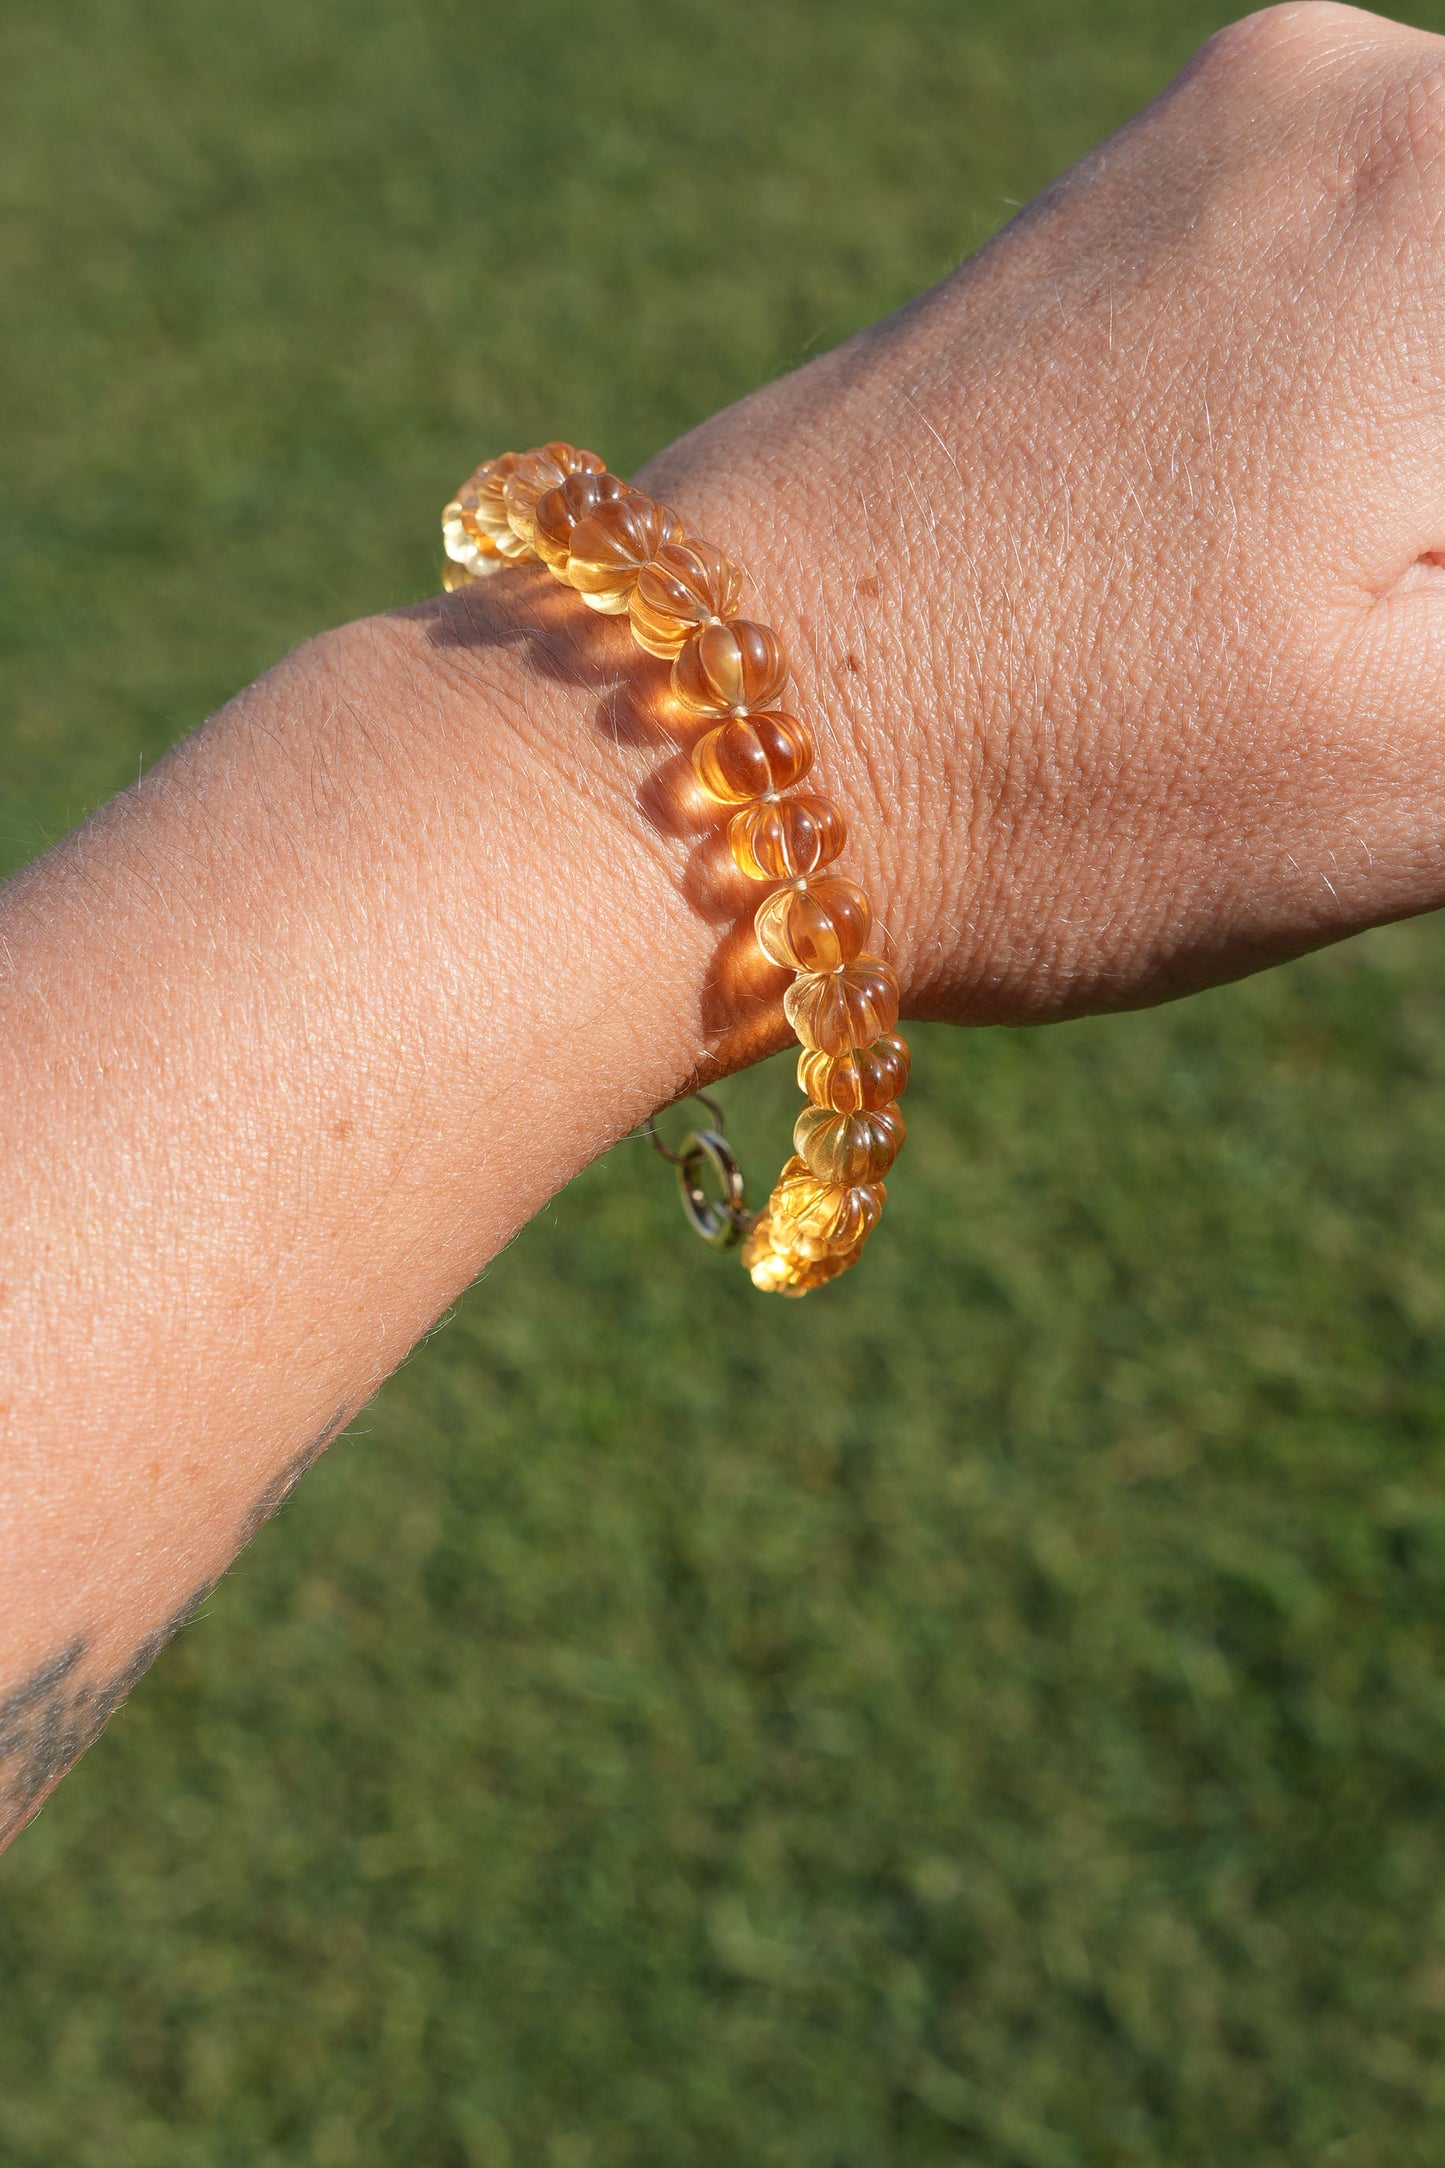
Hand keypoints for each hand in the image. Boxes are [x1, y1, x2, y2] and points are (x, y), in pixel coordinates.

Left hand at [633, 1, 1444, 1023]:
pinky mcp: (1118, 220)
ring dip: (1430, 494)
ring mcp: (1212, 137)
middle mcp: (1354, 90)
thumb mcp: (1425, 763)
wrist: (682, 748)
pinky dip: (1388, 422)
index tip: (1408, 635)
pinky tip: (1290, 570)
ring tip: (1307, 642)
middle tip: (1374, 656)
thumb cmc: (1048, 785)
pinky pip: (1359, 278)